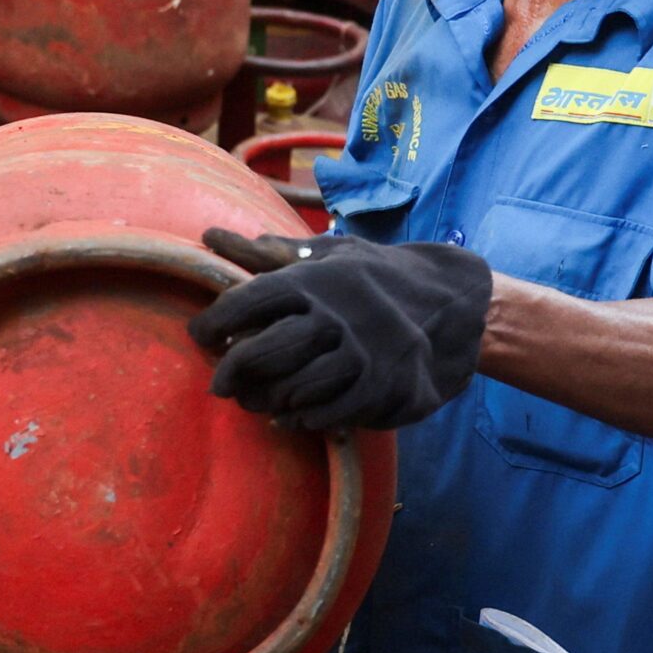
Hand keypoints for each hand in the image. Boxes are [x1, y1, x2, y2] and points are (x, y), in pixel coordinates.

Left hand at [187, 227, 492, 430]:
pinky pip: (326, 413)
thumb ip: (270, 253)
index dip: (215, 320)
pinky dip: (302, 418)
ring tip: (254, 401)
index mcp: (317, 277)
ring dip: (265, 400)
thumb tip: (210, 235)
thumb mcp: (329, 254)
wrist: (454, 306)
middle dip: (232, 371)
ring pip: (291, 388)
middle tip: (219, 383)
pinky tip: (292, 414)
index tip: (199, 334)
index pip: (249, 298)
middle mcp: (336, 314)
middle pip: (263, 351)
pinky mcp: (381, 387)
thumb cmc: (376, 279)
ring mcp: (360, 353)